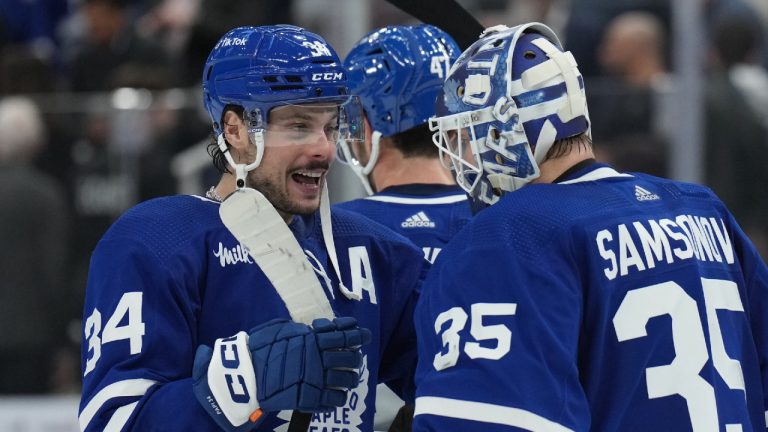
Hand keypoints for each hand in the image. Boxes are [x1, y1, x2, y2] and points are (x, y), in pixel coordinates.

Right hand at [192, 317, 370, 430]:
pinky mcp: (310, 399)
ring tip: (348, 379)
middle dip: (355, 358)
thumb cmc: (260, 348)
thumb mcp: (282, 330)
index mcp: (312, 339)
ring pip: (347, 380)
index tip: (365, 335)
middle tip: (353, 359)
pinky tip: (336, 396)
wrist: (244, 374)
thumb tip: (315, 329)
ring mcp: (316, 379)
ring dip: (350, 378)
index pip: (343, 335)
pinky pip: (335, 400)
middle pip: (350, 358)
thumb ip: (301, 331)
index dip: (357, 335)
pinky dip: (338, 398)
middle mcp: (319, 358)